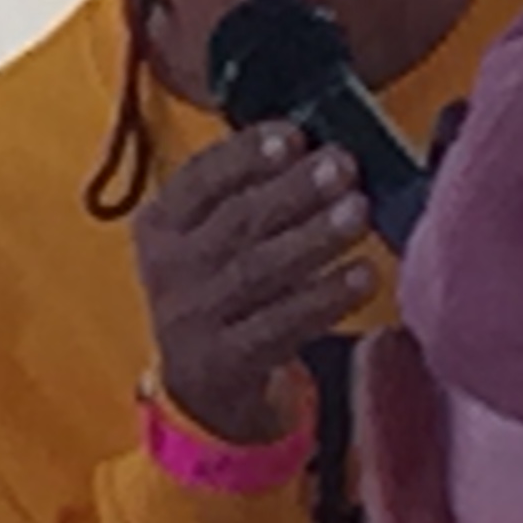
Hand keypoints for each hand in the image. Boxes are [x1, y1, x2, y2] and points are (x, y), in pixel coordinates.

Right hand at [131, 122, 373, 440]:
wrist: (201, 386)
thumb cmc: (219, 288)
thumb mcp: (207, 237)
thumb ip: (245, 192)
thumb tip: (315, 147)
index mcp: (159, 225)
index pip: (197, 180)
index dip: (244, 156)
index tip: (293, 136)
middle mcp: (168, 270)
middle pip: (234, 222)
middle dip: (292, 190)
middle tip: (342, 166)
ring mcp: (193, 318)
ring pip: (258, 271)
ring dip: (313, 237)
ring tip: (358, 211)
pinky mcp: (226, 362)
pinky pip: (281, 325)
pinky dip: (325, 298)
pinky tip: (363, 274)